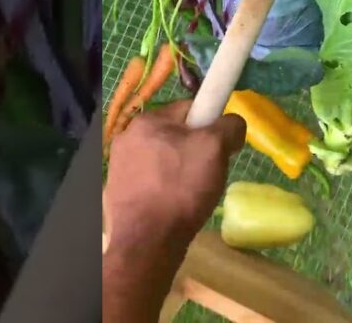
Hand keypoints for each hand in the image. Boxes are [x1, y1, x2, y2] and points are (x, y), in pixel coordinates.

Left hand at [102, 99, 245, 321]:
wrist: (148, 242)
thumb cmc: (182, 188)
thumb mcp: (215, 148)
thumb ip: (229, 126)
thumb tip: (232, 125)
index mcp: (146, 120)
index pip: (189, 109)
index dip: (211, 125)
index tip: (221, 148)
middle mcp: (126, 138)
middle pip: (176, 135)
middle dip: (196, 150)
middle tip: (210, 172)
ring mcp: (119, 167)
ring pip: (164, 159)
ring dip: (181, 170)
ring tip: (193, 194)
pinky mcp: (119, 192)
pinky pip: (152, 181)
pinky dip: (166, 189)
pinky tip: (175, 205)